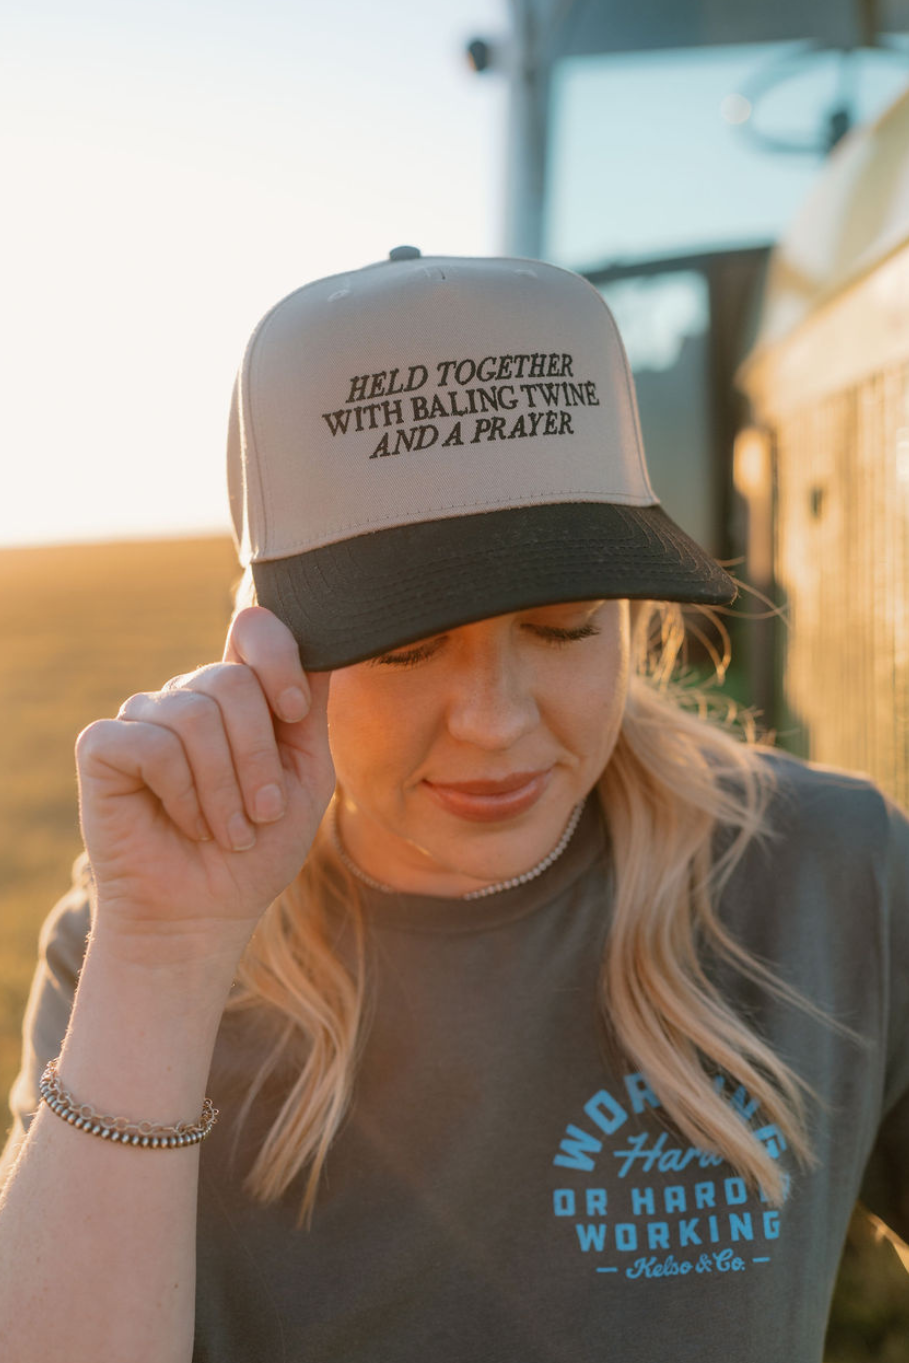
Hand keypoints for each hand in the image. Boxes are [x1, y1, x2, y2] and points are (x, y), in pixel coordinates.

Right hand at [75, 607, 334, 960]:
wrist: (204, 914)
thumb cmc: (257, 850)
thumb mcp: (305, 777)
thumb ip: (310, 711)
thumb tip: (328, 646)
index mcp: (240, 696)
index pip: (254, 629)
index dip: (279, 656)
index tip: (295, 711)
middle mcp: (190, 696)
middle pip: (231, 680)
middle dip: (259, 756)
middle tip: (262, 813)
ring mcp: (143, 716)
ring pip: (195, 716)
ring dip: (224, 788)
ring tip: (227, 832)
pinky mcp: (103, 746)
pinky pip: (152, 746)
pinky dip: (181, 794)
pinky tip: (185, 824)